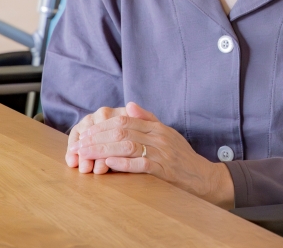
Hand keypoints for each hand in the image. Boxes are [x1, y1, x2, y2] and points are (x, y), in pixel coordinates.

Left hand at [66, 102, 235, 206]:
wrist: (203, 178)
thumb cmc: (182, 158)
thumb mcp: (168, 134)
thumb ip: (149, 120)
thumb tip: (130, 105)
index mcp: (158, 127)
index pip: (124, 121)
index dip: (101, 126)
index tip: (84, 133)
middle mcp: (159, 137)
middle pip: (122, 132)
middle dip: (96, 137)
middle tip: (78, 144)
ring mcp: (162, 153)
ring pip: (127, 146)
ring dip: (102, 150)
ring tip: (85, 154)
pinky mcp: (164, 171)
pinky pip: (140, 164)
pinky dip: (122, 163)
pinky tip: (107, 164)